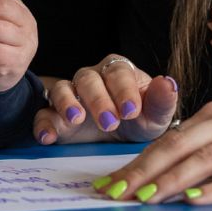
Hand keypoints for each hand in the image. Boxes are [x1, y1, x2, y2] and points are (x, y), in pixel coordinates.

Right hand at [34, 54, 178, 143]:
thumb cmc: (141, 119)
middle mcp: (91, 78)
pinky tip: (48, 137)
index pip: (118, 73)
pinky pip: (43, 114)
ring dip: (67, 103)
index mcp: (118, 71)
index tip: (132, 111)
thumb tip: (168, 82)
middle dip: (99, 100)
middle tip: (109, 122)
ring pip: (62, 89)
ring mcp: (71, 95)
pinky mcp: (55, 116)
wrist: (124, 139)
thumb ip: (162, 100)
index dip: (124, 91)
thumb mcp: (156, 114)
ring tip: (75, 119)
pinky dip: (43, 124)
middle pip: (88, 79)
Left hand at [94, 83, 211, 203]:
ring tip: (143, 196)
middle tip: (114, 191)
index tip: (112, 178)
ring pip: (205, 159)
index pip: (171, 137)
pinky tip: (197, 197)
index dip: (139, 159)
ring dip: (171, 180)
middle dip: (142, 170)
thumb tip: (178, 164)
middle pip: (179, 146)